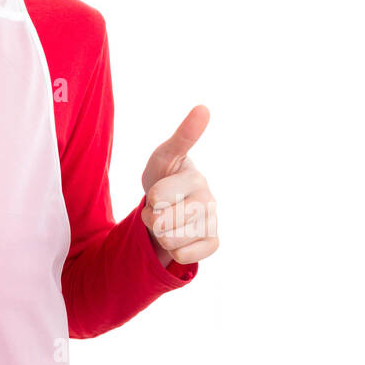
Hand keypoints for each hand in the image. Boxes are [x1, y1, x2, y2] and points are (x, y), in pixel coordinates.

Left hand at [139, 104, 218, 265]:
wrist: (170, 204)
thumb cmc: (165, 175)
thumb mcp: (164, 156)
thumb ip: (182, 136)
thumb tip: (204, 108)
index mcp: (195, 177)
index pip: (159, 195)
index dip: (153, 197)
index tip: (161, 188)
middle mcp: (209, 198)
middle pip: (162, 222)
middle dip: (151, 217)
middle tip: (160, 206)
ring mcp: (213, 222)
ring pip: (170, 241)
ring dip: (161, 234)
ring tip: (168, 219)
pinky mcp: (213, 242)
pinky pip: (183, 257)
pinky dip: (174, 251)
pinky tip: (181, 236)